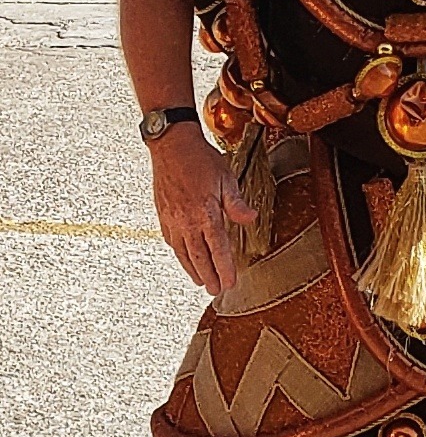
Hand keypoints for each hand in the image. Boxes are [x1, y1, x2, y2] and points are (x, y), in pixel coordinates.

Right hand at [148, 122, 255, 295]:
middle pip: (199, 257)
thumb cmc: (200, 159)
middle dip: (209, 276)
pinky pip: (171, 242)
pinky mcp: (163, 215)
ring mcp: (173, 220)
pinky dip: (179, 254)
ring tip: (201, 281)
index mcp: (206, 214)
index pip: (218, 249)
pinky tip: (184, 258)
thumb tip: (250, 219)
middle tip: (216, 290)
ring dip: (193, 270)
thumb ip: (236, 204)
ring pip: (183, 253)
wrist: (171, 146)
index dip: (225, 268)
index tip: (230, 282)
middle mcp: (187, 222)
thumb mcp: (226, 178)